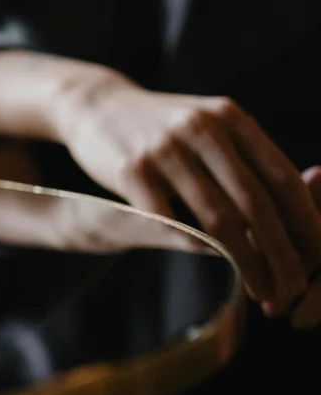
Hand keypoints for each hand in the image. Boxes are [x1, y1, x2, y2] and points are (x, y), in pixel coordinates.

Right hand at [52, 73, 320, 313]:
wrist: (96, 104)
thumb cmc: (164, 126)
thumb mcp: (210, 127)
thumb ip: (248, 160)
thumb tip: (301, 213)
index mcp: (230, 118)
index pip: (282, 178)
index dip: (307, 223)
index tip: (319, 258)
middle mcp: (202, 128)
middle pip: (256, 203)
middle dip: (283, 254)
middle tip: (295, 288)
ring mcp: (165, 148)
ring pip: (218, 218)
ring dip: (247, 262)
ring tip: (262, 290)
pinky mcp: (132, 169)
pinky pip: (172, 220)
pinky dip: (197, 247)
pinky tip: (214, 264)